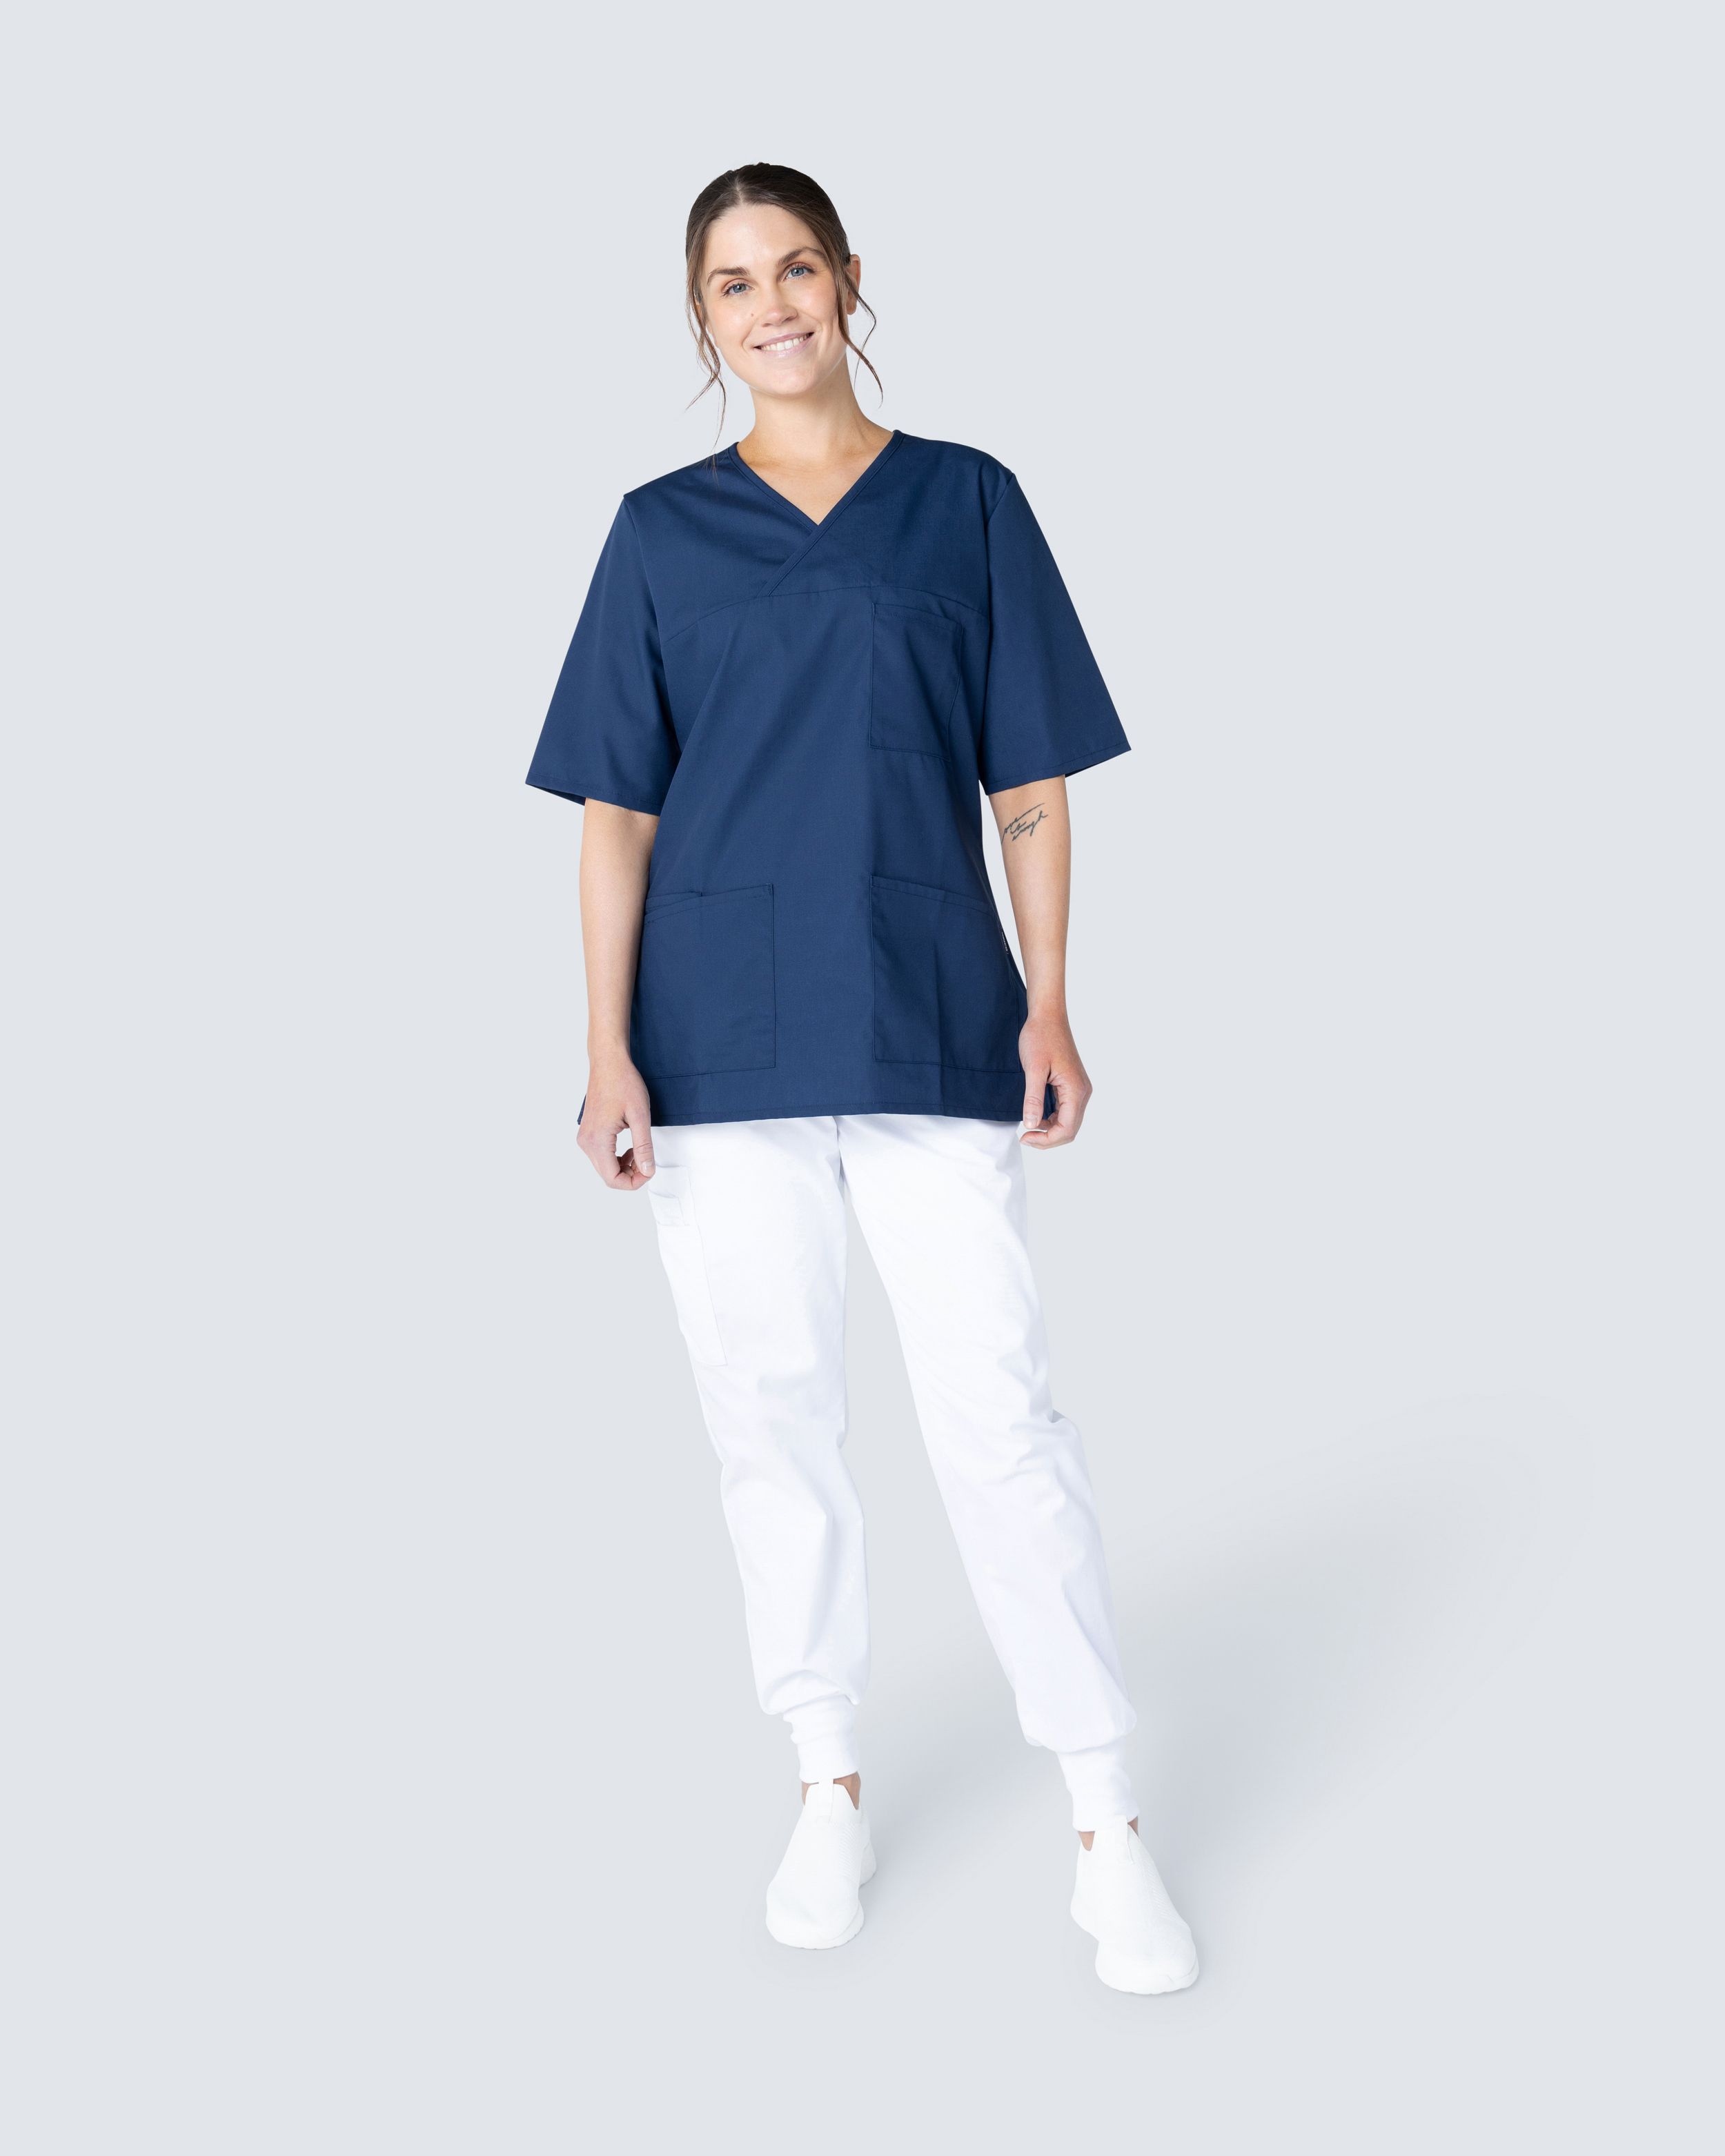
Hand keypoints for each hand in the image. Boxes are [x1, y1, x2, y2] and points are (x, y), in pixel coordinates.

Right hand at [577, 1049, 655, 1188]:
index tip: (650, 1170)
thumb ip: (643, 1147)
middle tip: (648, 1160)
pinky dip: (617, 1157)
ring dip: (624, 1166)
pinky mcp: (589, 1133)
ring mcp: (585, 1137)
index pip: (613, 1179)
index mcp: (597, 1141)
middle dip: (631, 1175)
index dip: (635, 1182)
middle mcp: (586, 1142)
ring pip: (605, 1168)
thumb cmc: (623, 1082)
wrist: (608, 1062)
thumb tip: (648, 1170)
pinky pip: (602, 1156)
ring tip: (640, 1151)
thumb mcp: (640, 1116)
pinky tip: (630, 1146)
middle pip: (608, 1176)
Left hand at [1019, 1013, 1091, 1148]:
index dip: (1046, 1140)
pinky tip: (1035, 1114)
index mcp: (1076, 1089)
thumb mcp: (1033, 1069)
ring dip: (1050, 1129)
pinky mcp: (1071, 1085)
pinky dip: (1051, 1118)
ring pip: (1068, 1121)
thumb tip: (1031, 1125)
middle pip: (1070, 1129)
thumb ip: (1033, 1099)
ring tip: (1028, 1126)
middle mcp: (1082, 1091)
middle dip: (1048, 1138)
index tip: (1024, 1137)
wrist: (1047, 1016)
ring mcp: (1078, 1088)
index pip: (1067, 1129)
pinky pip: (1065, 1110)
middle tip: (1025, 1137)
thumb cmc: (1040, 1037)